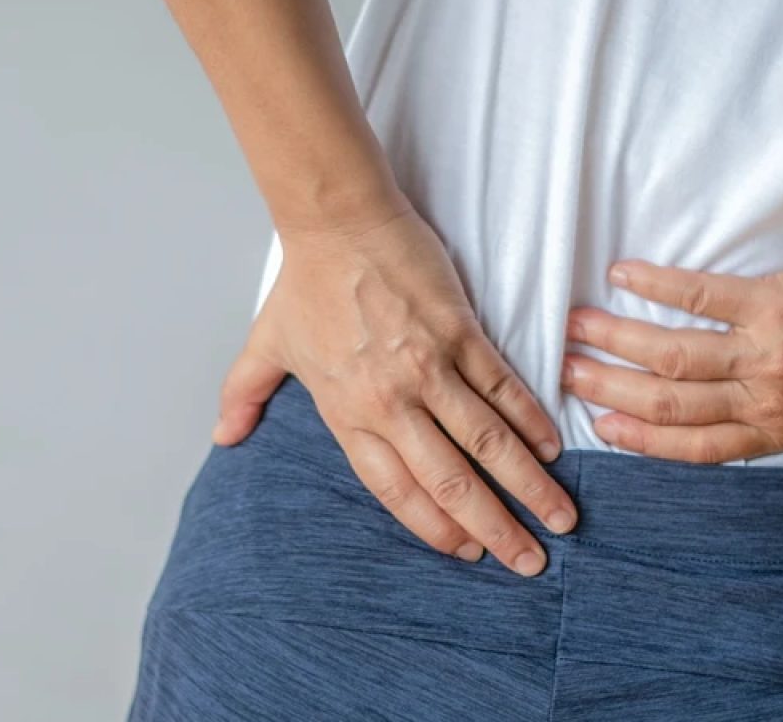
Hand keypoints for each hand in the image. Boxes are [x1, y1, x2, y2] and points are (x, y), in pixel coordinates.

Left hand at [213, 200, 575, 575]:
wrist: (338, 219)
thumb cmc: (306, 280)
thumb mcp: (267, 344)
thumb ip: (243, 394)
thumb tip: (223, 436)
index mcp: (348, 412)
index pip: (397, 489)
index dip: (435, 527)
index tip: (467, 553)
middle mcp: (391, 400)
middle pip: (450, 480)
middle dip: (495, 528)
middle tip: (527, 563)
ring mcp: (429, 366)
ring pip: (487, 441)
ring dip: (527, 485)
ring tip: (560, 518)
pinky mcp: (459, 332)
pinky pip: (502, 387)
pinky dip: (530, 421)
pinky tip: (550, 449)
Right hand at [561, 247, 782, 462]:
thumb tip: (775, 434)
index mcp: (778, 428)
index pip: (694, 445)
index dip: (640, 439)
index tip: (599, 426)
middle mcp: (764, 397)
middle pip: (668, 401)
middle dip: (610, 388)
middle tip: (565, 372)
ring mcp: (764, 351)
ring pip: (671, 354)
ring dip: (617, 340)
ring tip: (576, 327)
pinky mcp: (772, 303)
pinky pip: (701, 297)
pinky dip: (656, 286)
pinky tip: (623, 275)